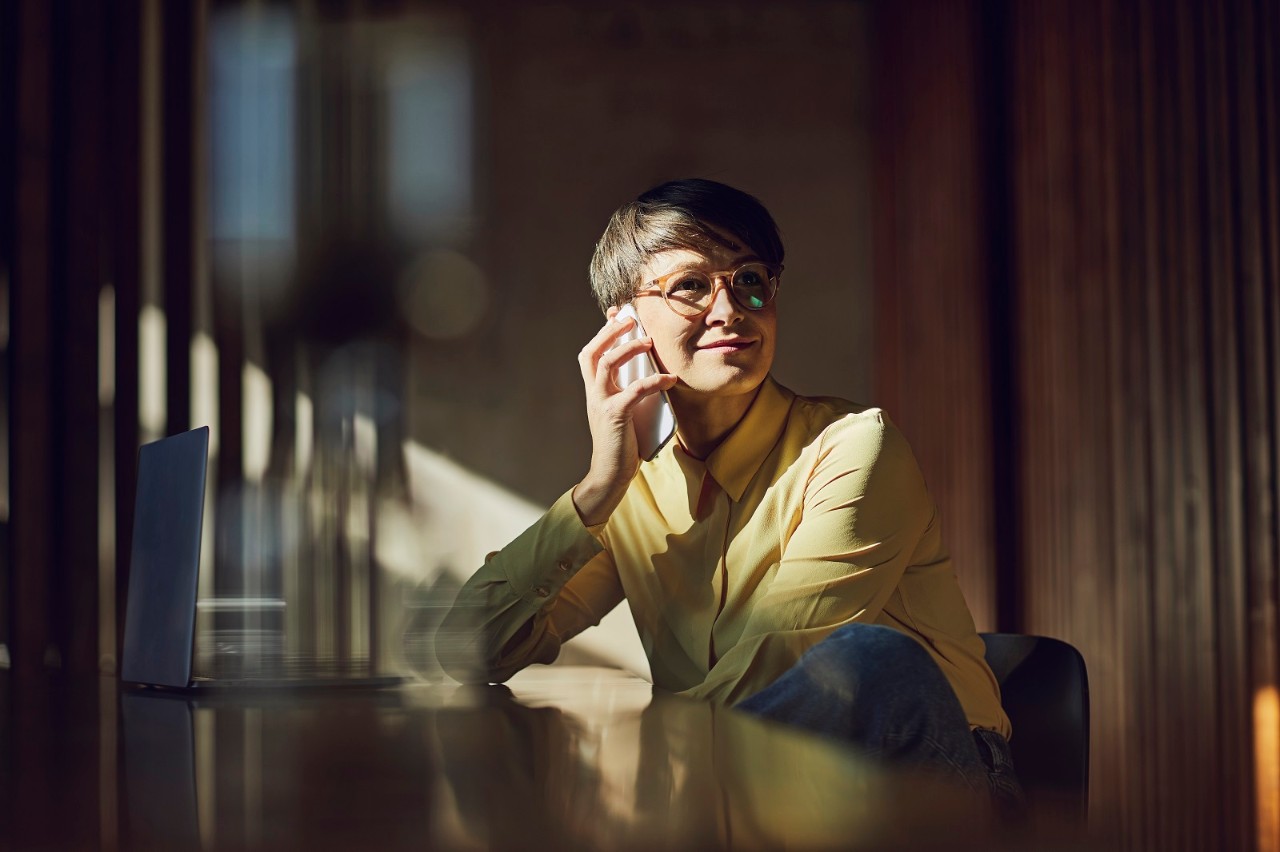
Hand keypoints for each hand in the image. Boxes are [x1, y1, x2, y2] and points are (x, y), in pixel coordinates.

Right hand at [572, 308, 677, 525]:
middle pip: (593, 352)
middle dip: (610, 331)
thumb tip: (648, 371)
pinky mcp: (614, 416)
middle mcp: (594, 393)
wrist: (610, 473)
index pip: (591, 353)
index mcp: (594, 390)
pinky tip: (670, 379)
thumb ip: (626, 391)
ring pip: (607, 364)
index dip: (602, 331)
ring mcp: (601, 403)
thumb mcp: (621, 411)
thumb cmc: (620, 442)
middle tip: (630, 317)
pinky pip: (634, 391)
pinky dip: (654, 382)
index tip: (618, 313)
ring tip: (648, 341)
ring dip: (628, 348)